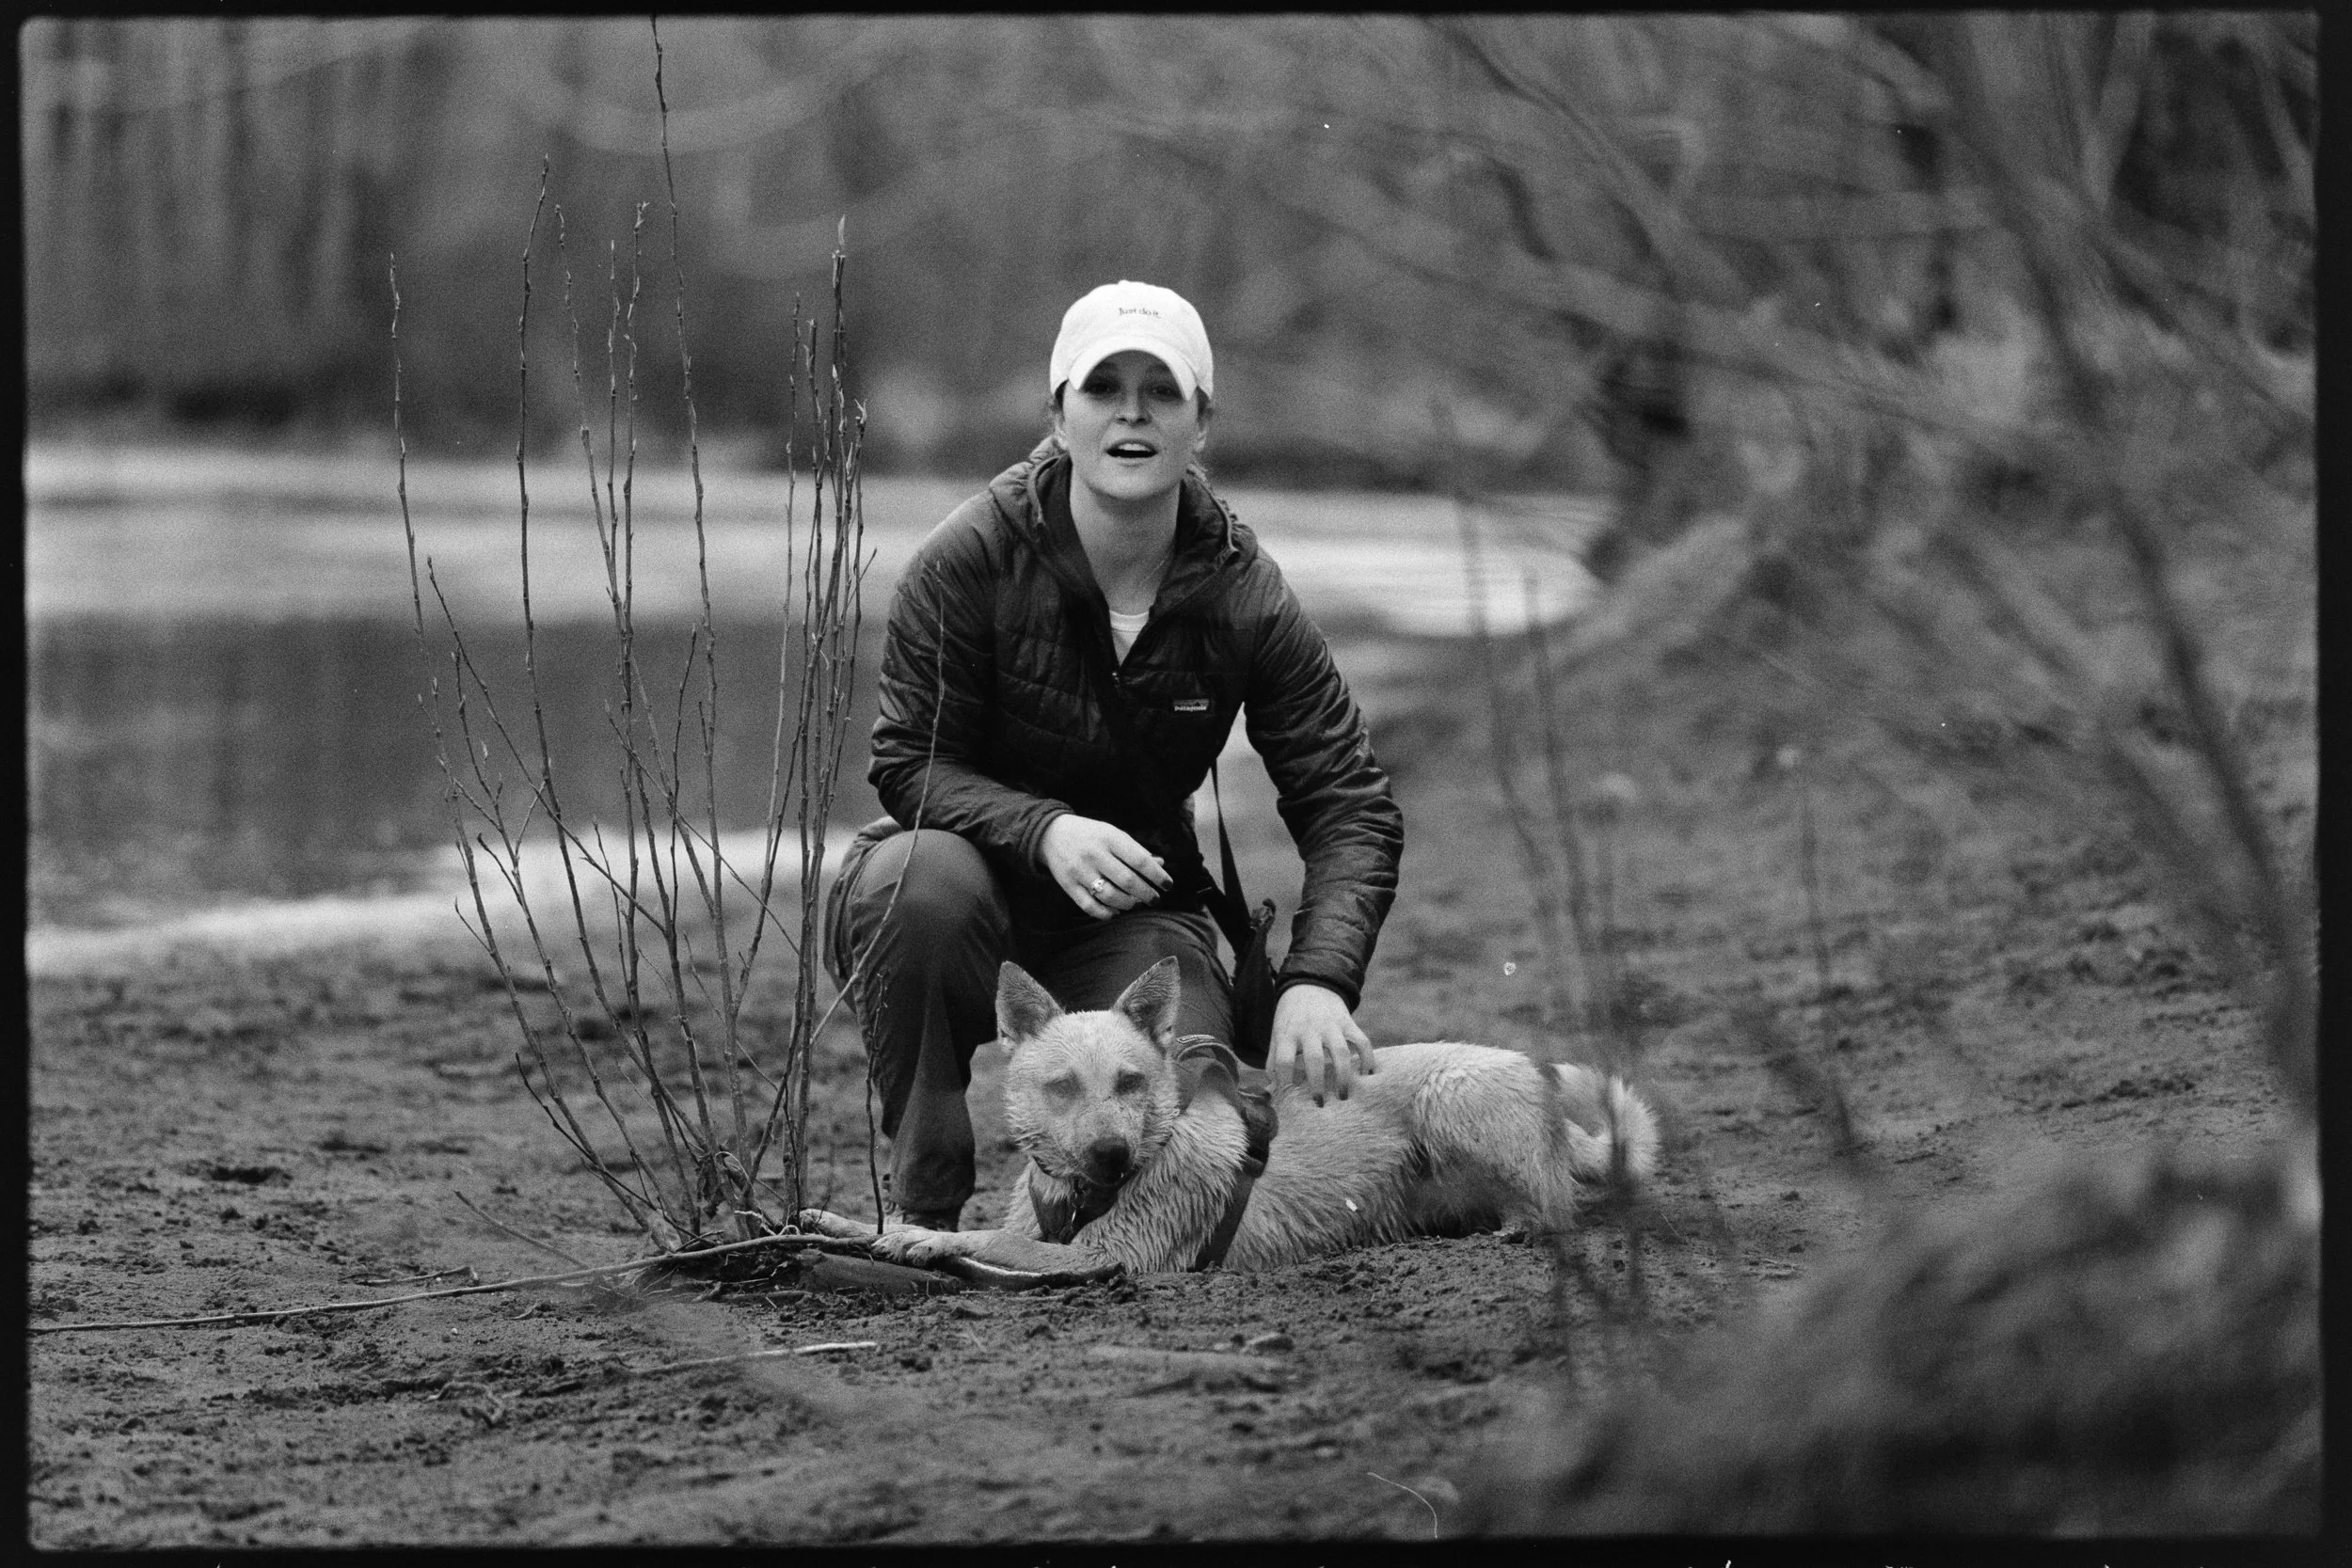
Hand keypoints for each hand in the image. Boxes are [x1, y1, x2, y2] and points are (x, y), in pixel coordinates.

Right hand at [1040, 813, 1172, 919]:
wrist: (1051, 834)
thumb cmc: (1091, 835)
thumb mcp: (1113, 834)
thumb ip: (1135, 850)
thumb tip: (1160, 865)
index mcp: (1109, 837)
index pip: (1139, 860)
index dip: (1157, 875)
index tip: (1168, 885)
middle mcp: (1094, 854)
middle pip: (1127, 881)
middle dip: (1146, 894)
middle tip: (1155, 899)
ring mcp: (1080, 871)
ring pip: (1110, 896)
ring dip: (1128, 904)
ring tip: (1135, 903)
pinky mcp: (1068, 885)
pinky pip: (1089, 906)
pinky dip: (1106, 913)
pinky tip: (1116, 912)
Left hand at [1268, 983, 1374, 1104]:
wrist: (1310, 984)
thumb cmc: (1291, 1017)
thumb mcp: (1277, 1033)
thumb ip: (1273, 1060)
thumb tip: (1273, 1088)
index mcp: (1288, 1033)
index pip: (1283, 1059)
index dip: (1285, 1078)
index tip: (1291, 1092)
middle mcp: (1309, 1029)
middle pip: (1314, 1059)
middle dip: (1317, 1084)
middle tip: (1320, 1103)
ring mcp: (1331, 1025)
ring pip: (1341, 1053)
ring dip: (1343, 1076)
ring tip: (1344, 1096)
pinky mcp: (1348, 1022)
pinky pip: (1362, 1041)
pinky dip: (1368, 1058)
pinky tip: (1367, 1075)